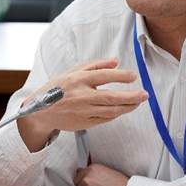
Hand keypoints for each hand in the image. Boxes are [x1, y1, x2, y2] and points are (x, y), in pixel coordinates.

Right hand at [18, 58, 147, 151]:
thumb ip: (95, 65)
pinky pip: (105, 119)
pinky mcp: (84, 124)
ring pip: (111, 111)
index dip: (121, 76)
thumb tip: (116, 61)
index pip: (104, 76)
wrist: (40, 112)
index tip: (134, 76)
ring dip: (127, 107)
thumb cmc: (58, 88)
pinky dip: (116, 114)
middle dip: (131, 96)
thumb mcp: (73, 71)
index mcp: (78, 80)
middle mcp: (81, 96)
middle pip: (111, 97)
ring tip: (138, 102)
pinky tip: (123, 109)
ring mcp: (83, 112)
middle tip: (145, 94)